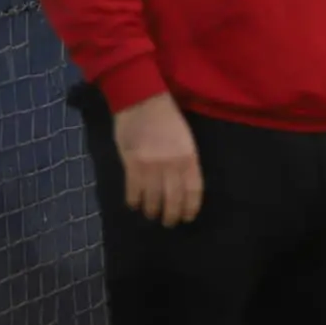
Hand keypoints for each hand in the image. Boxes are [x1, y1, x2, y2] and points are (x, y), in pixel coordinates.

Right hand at [113, 93, 202, 226]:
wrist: (143, 101)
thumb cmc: (168, 119)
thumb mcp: (186, 139)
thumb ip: (185, 161)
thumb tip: (182, 185)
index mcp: (189, 157)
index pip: (193, 189)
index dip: (190, 207)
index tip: (187, 217)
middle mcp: (172, 165)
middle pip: (174, 198)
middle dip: (171, 215)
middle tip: (169, 223)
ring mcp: (151, 166)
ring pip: (153, 198)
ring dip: (152, 211)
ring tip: (151, 215)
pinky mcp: (131, 164)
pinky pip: (133, 190)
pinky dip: (134, 201)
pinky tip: (135, 205)